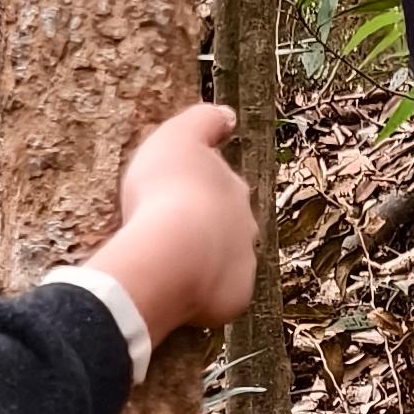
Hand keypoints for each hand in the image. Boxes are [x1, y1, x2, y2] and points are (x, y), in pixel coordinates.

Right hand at [89, 98, 255, 343]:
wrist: (172, 253)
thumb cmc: (167, 191)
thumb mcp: (178, 136)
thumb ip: (204, 121)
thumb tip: (228, 115)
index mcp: (232, 188)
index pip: (221, 186)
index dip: (199, 190)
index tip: (177, 195)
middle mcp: (246, 223)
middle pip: (227, 225)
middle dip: (206, 228)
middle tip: (170, 235)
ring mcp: (243, 262)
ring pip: (225, 262)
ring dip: (205, 264)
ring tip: (170, 268)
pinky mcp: (236, 298)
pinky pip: (218, 296)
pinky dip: (202, 296)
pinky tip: (175, 293)